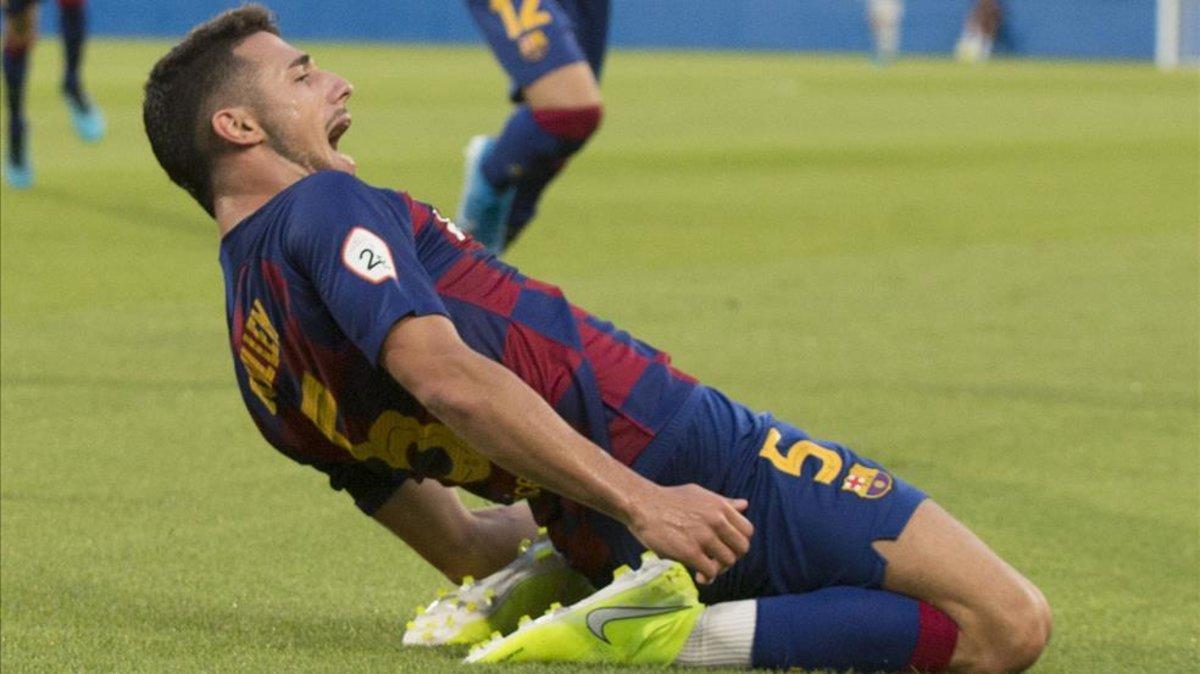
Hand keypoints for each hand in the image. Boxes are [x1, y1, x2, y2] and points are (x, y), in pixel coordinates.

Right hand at [626, 484, 753, 584]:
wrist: (643, 505)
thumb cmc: (669, 499)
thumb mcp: (699, 494)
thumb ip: (723, 502)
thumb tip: (744, 505)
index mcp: (720, 506)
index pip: (747, 530)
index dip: (738, 542)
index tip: (726, 547)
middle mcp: (716, 520)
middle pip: (742, 548)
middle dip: (731, 557)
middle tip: (717, 560)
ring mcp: (704, 536)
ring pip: (728, 562)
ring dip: (718, 569)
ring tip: (705, 568)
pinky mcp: (690, 551)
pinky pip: (710, 571)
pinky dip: (707, 577)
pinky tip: (698, 575)